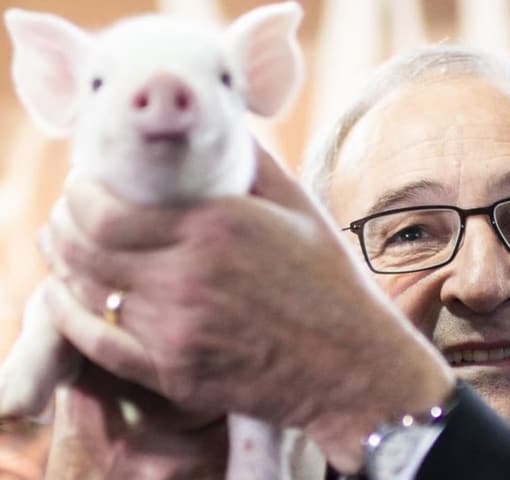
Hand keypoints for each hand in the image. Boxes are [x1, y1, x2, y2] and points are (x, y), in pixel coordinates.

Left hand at [43, 144, 454, 471]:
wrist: (351, 366)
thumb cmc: (331, 285)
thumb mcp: (301, 209)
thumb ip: (255, 164)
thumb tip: (224, 129)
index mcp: (216, 227)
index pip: (105, 210)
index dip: (79, 195)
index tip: (84, 186)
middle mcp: (187, 277)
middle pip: (84, 247)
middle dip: (62, 225)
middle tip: (67, 215)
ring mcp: (177, 331)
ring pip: (85, 294)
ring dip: (64, 266)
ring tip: (66, 251)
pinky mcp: (176, 374)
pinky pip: (99, 348)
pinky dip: (71, 320)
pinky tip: (68, 302)